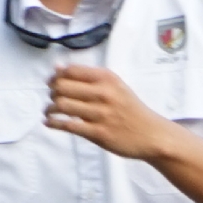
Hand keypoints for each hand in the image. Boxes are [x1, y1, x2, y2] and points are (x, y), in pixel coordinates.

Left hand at [45, 65, 181, 161]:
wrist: (152, 134)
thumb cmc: (131, 109)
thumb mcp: (115, 86)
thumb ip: (87, 77)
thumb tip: (56, 67)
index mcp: (108, 78)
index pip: (70, 70)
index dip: (56, 77)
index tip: (53, 83)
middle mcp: (104, 93)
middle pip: (62, 86)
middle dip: (51, 92)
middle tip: (53, 97)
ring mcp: (101, 114)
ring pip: (61, 105)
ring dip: (49, 108)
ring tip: (49, 111)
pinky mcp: (98, 133)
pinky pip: (67, 125)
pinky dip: (53, 123)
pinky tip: (50, 122)